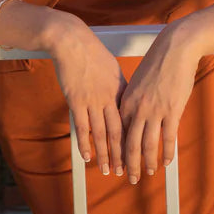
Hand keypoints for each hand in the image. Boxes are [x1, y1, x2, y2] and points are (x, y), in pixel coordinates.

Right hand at [47, 13, 126, 176]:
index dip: (135, 140)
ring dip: (106, 155)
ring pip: (101, 134)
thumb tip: (126, 100)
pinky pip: (82, 127)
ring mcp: (93, 100)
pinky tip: (87, 156)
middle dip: (124, 155)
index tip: (141, 155)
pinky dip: (84, 143)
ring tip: (109, 170)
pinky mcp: (76, 100)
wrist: (72, 41)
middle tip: (129, 172)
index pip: (131, 121)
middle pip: (119, 132)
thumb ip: (120, 87)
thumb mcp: (113, 68)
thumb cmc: (92, 52)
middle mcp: (109, 98)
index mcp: (121, 90)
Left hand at [118, 24, 199, 184]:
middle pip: (130, 144)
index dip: (117, 151)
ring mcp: (155, 111)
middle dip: (129, 164)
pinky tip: (166, 162)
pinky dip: (166, 152)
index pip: (119, 132)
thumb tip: (133, 116)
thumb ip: (134, 100)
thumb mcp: (138, 82)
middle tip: (129, 177)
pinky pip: (168, 138)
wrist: (175, 49)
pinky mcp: (172, 110)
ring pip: (148, 145)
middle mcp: (138, 108)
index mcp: (127, 101)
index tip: (117, 162)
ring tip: (148, 173)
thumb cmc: (157, 63)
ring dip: (147, 162)